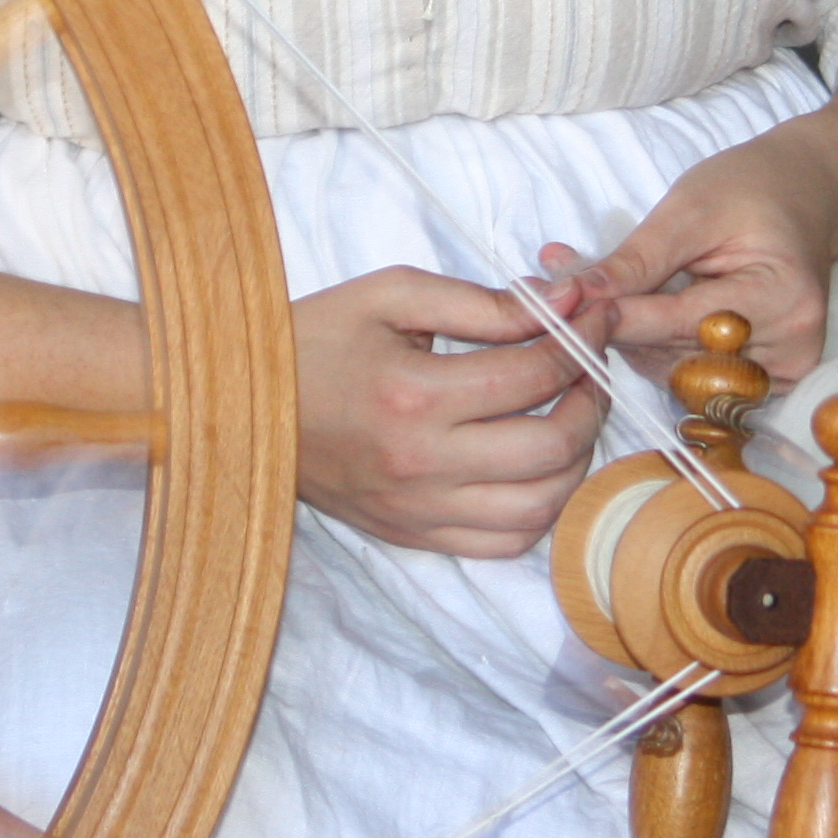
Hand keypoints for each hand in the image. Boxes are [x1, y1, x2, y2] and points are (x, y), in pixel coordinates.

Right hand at [291, 267, 612, 556]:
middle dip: (591, 400)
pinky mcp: (414, 537)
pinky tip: (537, 466)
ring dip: (576, 459)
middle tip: (592, 366)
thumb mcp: (392, 295)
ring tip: (571, 414)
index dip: (582, 340)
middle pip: (551, 447)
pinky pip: (505, 543)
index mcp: (413, 395)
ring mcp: (419, 511)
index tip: (594, 315)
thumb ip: (484, 302)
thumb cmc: (315, 340)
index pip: (534, 373)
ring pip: (540, 506)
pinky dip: (539, 507)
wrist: (242, 410)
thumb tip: (566, 303)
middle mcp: (422, 464)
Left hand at [560, 121, 837, 386]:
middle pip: (678, 358)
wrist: (808, 196)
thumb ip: (637, 259)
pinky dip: (659, 351)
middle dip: (618, 328)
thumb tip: (575, 293)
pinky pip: (696, 379)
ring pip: (679, 376)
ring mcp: (785, 373)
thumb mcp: (690, 208)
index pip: (681, 323)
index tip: (562, 306)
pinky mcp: (772, 383)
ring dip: (633, 342)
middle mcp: (792, 349)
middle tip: (560, 300)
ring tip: (593, 300)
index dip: (619, 317)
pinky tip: (637, 318)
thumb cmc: (751, 191)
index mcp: (782, 299)